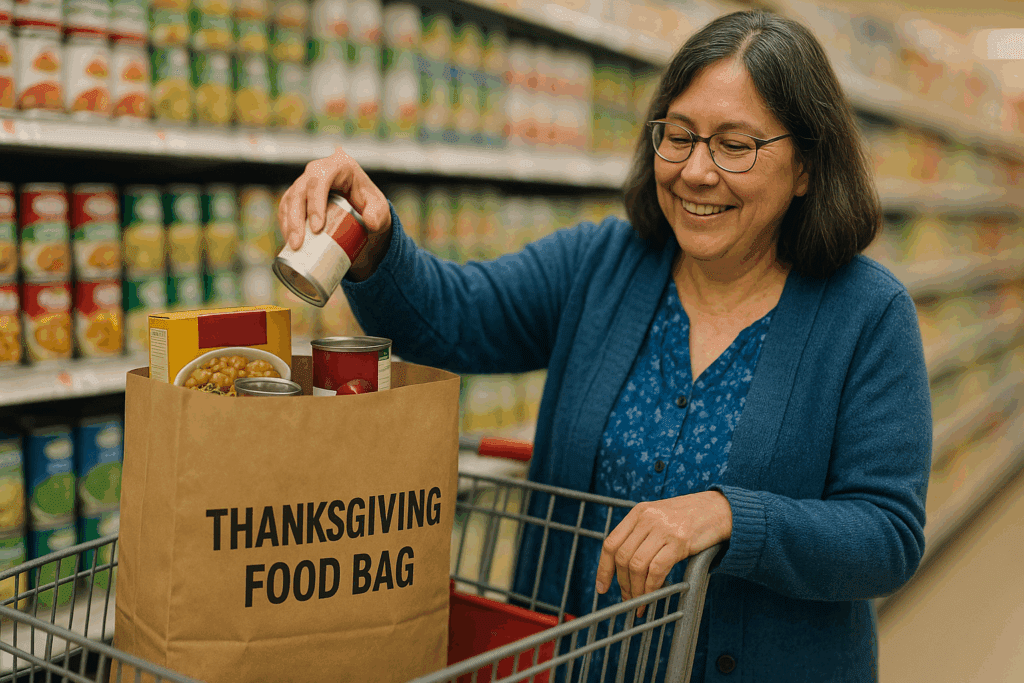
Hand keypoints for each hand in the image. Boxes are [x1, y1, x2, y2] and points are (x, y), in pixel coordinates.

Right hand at [277, 146, 393, 280]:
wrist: (362, 209)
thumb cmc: (371, 205)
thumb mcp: (380, 209)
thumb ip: (379, 214)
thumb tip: (369, 222)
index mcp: (339, 166)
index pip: (322, 180)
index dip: (316, 203)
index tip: (318, 229)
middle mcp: (319, 169)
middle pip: (301, 190)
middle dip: (297, 218)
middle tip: (299, 243)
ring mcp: (306, 181)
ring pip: (290, 197)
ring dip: (288, 222)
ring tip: (293, 245)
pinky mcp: (298, 193)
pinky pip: (286, 206)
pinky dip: (285, 222)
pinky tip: (287, 239)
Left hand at [595, 491, 731, 615]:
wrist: (721, 509)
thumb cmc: (690, 517)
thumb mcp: (659, 517)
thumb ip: (641, 534)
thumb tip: (625, 568)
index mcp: (638, 512)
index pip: (611, 543)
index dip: (604, 568)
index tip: (602, 587)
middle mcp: (647, 518)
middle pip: (622, 557)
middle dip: (623, 584)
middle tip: (628, 599)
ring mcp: (663, 529)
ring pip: (636, 565)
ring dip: (637, 589)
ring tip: (641, 601)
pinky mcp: (679, 541)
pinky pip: (656, 570)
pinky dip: (652, 587)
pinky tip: (654, 595)